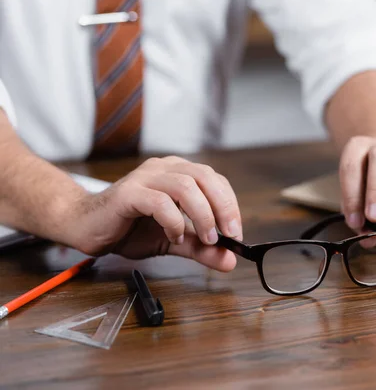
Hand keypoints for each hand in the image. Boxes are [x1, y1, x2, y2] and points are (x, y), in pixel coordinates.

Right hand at [68, 156, 241, 271]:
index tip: (235, 233)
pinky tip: (174, 236)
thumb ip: (201, 248)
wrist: (85, 227)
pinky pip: (160, 202)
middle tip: (229, 235)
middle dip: (224, 207)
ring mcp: (146, 177)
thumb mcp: (174, 241)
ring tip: (206, 239)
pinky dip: (174, 222)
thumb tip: (230, 261)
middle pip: (206, 177)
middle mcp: (164, 168)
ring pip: (186, 186)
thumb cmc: (129, 228)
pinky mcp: (129, 193)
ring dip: (203, 215)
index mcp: (178, 173)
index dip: (230, 205)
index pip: (216, 181)